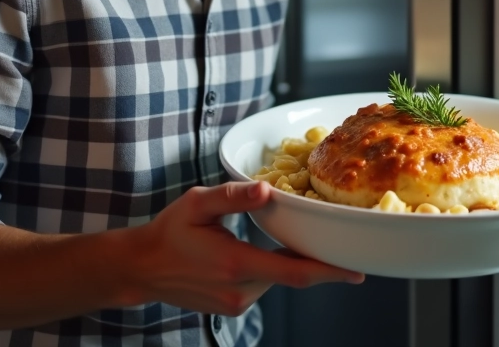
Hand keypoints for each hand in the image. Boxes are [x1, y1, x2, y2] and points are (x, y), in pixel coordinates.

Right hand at [130, 181, 364, 316]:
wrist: (143, 268)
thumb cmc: (170, 231)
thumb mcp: (197, 204)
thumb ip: (232, 197)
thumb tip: (267, 190)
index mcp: (235, 264)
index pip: (294, 272)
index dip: (329, 271)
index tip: (355, 270)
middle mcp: (240, 291)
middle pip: (292, 275)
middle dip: (318, 262)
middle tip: (342, 245)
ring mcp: (236, 303)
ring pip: (278, 279)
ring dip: (290, 261)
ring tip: (290, 237)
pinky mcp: (233, 307)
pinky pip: (264, 285)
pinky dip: (272, 269)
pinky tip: (265, 251)